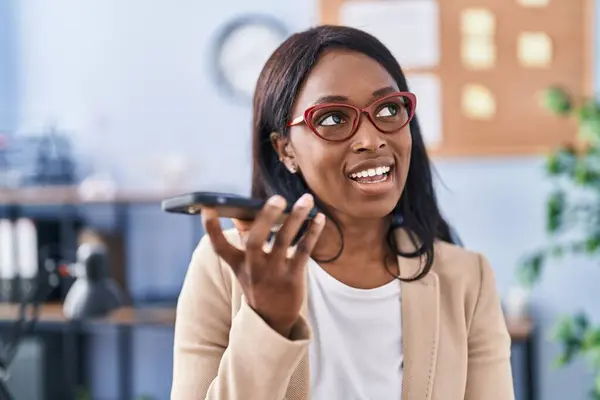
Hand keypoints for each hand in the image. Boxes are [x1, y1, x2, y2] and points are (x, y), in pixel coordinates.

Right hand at [202, 194, 324, 336]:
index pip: (219, 247)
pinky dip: (312, 233)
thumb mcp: (245, 267)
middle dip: (266, 218)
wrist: (273, 319)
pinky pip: (304, 251)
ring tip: (306, 199)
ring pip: (284, 241)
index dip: (211, 228)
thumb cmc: (259, 282)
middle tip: (278, 198)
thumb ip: (246, 240)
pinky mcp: (293, 278)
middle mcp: (253, 268)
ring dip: (296, 218)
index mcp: (238, 263)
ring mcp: (273, 274)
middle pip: (255, 241)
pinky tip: (319, 218)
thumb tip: (250, 210)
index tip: (207, 207)